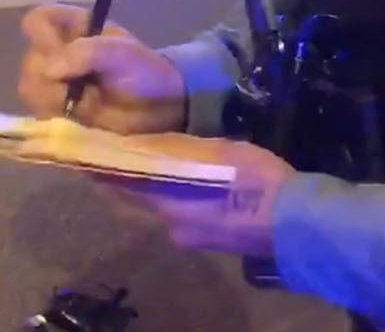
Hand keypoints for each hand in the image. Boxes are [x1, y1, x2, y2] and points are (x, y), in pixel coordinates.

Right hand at [18, 5, 185, 133]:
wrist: (159, 108)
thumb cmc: (143, 70)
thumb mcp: (122, 53)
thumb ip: (86, 53)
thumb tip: (49, 70)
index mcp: (71, 27)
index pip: (37, 21)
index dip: (43, 37)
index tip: (61, 52)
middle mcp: (56, 53)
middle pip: (31, 61)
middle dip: (51, 77)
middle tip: (80, 85)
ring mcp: (54, 84)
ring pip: (30, 90)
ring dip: (55, 100)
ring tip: (84, 103)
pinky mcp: (57, 112)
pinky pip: (40, 115)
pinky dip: (57, 118)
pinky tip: (80, 117)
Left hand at [99, 138, 293, 256]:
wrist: (296, 224)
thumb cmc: (255, 183)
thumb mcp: (219, 152)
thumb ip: (181, 149)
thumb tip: (147, 143)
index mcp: (168, 204)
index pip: (121, 185)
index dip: (104, 169)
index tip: (89, 153)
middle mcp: (172, 225)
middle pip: (141, 199)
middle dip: (131, 178)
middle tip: (122, 154)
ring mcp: (192, 237)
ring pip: (164, 208)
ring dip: (157, 189)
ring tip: (157, 164)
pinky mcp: (212, 241)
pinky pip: (185, 215)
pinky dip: (180, 199)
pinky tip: (191, 186)